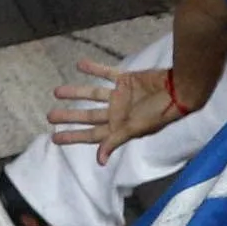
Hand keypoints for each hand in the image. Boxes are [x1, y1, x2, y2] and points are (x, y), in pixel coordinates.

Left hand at [50, 55, 184, 157]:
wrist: (177, 91)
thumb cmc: (158, 113)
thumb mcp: (134, 129)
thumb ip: (115, 141)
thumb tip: (100, 161)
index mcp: (119, 127)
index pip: (92, 135)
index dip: (73, 136)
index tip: (54, 138)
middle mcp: (118, 113)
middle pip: (89, 116)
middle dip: (70, 117)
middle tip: (50, 116)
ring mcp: (122, 96)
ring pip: (93, 95)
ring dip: (76, 92)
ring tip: (57, 91)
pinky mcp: (127, 80)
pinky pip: (107, 74)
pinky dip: (95, 69)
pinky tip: (80, 64)